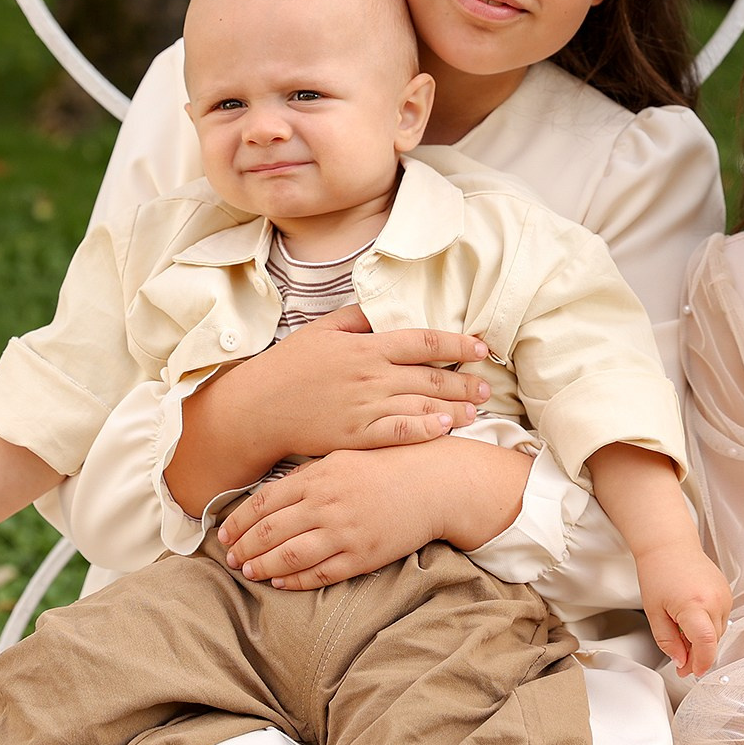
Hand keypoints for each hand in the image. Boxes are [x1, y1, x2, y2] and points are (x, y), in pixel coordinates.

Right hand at [208, 304, 492, 458]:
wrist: (258, 408)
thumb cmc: (288, 366)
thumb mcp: (321, 330)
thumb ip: (356, 318)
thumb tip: (384, 308)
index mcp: (366, 346)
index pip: (423, 341)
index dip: (457, 343)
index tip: (480, 347)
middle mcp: (371, 376)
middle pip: (430, 376)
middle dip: (463, 381)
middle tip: (486, 385)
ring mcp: (365, 407)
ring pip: (421, 405)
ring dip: (454, 406)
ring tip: (477, 409)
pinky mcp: (357, 436)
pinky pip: (400, 432)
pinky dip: (426, 429)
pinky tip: (446, 427)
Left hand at [218, 436, 532, 588]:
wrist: (432, 485)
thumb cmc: (386, 467)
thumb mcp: (342, 458)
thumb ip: (306, 475)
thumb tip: (269, 496)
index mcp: (317, 476)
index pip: (262, 504)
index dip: (237, 522)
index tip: (223, 533)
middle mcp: (325, 505)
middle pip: (268, 533)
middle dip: (243, 548)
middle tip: (229, 558)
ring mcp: (342, 533)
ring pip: (287, 558)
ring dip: (261, 567)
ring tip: (247, 572)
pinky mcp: (360, 557)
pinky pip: (318, 574)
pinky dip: (293, 580)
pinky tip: (279, 581)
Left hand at [634, 539, 729, 676]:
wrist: (669, 545)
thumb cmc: (658, 572)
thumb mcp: (654, 612)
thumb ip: (668, 641)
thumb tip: (681, 661)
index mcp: (694, 604)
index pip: (706, 644)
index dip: (700, 663)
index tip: (691, 672)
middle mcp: (715, 600)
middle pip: (712, 641)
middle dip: (697, 654)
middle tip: (679, 660)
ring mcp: (724, 595)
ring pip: (718, 632)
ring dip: (702, 639)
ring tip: (681, 631)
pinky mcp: (727, 593)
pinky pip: (720, 618)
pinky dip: (707, 625)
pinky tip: (691, 618)